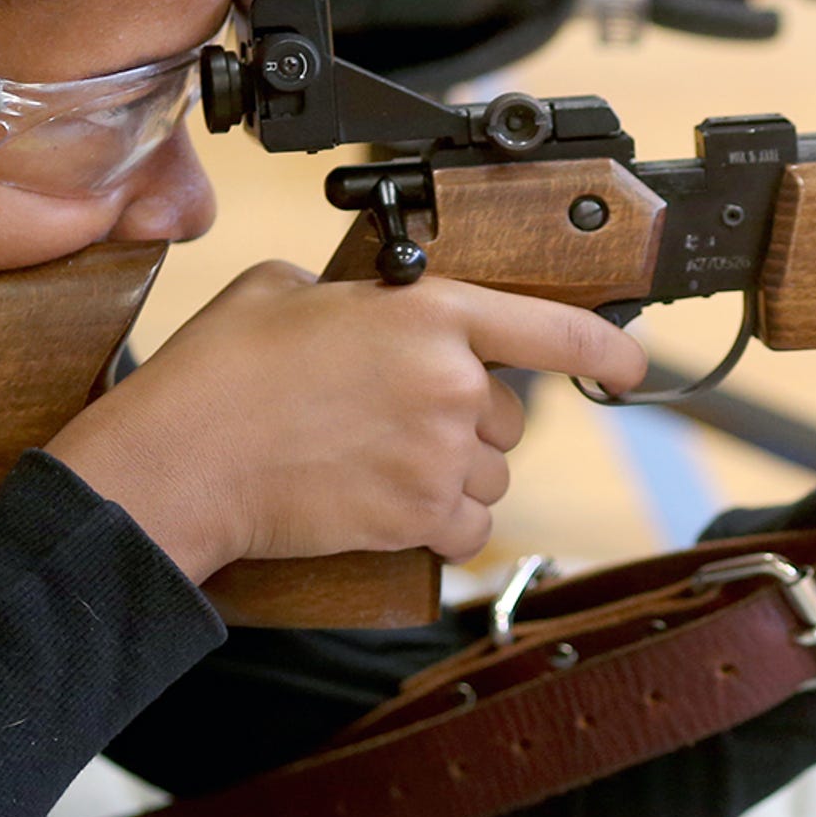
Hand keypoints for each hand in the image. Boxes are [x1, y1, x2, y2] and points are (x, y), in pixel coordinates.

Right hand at [50, 263, 648, 580]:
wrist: (183, 460)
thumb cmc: (221, 373)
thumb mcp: (288, 289)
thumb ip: (354, 296)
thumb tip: (367, 313)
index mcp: (430, 312)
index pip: (553, 330)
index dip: (607, 350)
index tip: (631, 367)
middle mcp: (451, 382)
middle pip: (507, 417)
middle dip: (465, 424)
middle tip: (393, 423)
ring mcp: (440, 452)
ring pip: (489, 474)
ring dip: (451, 476)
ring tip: (376, 466)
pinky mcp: (420, 515)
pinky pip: (468, 527)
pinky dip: (440, 526)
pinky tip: (390, 511)